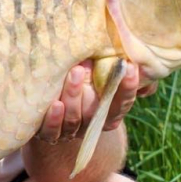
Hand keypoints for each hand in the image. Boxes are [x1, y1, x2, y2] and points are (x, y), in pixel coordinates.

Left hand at [33, 60, 157, 143]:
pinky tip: (56, 104)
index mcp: (110, 113)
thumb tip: (130, 46)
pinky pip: (53, 131)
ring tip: (73, 73)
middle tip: (86, 65)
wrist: (50, 108)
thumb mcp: (96, 75)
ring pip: (74, 118)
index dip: (128, 87)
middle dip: (93, 89)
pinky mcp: (50, 135)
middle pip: (96, 112)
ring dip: (74, 96)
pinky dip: (54, 119)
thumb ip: (111, 66)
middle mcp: (92, 124)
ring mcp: (71, 132)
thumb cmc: (80, 84)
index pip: (123, 102)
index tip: (130, 67)